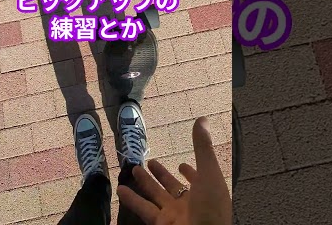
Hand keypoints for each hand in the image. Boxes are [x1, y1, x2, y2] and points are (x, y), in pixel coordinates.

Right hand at [117, 117, 231, 224]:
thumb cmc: (211, 207)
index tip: (181, 164)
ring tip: (133, 169)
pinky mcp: (160, 223)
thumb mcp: (209, 173)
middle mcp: (190, 204)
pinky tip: (120, 190)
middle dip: (162, 174)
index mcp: (207, 192)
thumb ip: (203, 147)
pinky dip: (132, 200)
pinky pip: (144, 209)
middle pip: (173, 187)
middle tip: (149, 162)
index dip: (191, 172)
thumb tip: (202, 118)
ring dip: (145, 183)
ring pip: (156, 196)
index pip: (198, 179)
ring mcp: (174, 215)